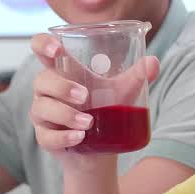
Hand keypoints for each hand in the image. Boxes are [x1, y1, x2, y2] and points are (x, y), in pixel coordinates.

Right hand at [28, 32, 158, 157]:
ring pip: (42, 109)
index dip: (42, 44)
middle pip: (41, 80)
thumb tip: (153, 62)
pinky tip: (79, 137)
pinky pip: (47, 136)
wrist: (102, 150)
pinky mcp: (45, 138)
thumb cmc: (106, 110)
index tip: (56, 49)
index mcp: (62, 71)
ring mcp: (43, 114)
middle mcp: (47, 90)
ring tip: (89, 123)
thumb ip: (138, 75)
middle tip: (85, 97)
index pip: (41, 48)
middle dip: (62, 87)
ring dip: (66, 115)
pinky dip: (64, 136)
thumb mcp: (122, 91)